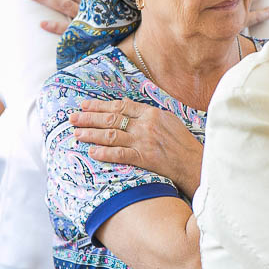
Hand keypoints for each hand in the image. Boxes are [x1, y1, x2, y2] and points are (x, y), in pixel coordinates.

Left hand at [69, 98, 204, 196]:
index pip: (121, 105)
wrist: (196, 162)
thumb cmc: (184, 143)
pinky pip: (120, 154)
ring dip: (91, 134)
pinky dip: (104, 153)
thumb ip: (150, 115)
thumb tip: (131, 111)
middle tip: (72, 118)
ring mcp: (144, 141)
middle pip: (112, 118)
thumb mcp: (170, 120)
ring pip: (112, 134)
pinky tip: (91, 152)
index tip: (85, 105)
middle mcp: (146, 124)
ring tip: (76, 134)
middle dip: (89, 117)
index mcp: (152, 112)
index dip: (100, 105)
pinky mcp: (145, 158)